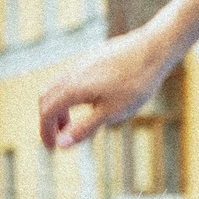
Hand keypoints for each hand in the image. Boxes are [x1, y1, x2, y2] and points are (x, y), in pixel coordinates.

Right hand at [38, 27, 178, 151]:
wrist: (152, 50)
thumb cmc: (135, 84)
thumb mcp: (111, 112)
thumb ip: (85, 128)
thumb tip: (61, 144)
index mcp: (73, 89)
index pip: (47, 112)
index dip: (45, 132)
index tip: (50, 148)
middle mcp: (71, 74)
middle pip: (47, 98)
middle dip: (49, 120)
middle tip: (58, 139)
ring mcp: (80, 63)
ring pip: (58, 87)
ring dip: (60, 108)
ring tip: (73, 124)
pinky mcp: (91, 58)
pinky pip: (70, 79)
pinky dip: (70, 96)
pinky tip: (89, 104)